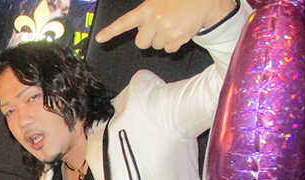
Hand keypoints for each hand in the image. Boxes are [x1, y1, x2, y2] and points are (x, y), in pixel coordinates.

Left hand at [94, 0, 236, 51]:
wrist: (205, 0)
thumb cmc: (180, 0)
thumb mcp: (159, 1)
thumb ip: (147, 13)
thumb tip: (141, 26)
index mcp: (147, 9)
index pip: (125, 22)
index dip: (111, 31)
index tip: (99, 38)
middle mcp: (154, 21)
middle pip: (141, 43)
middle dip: (148, 38)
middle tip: (158, 28)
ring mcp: (166, 31)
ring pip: (156, 47)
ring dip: (162, 40)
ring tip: (172, 25)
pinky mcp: (178, 38)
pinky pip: (168, 50)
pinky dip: (173, 44)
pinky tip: (179, 31)